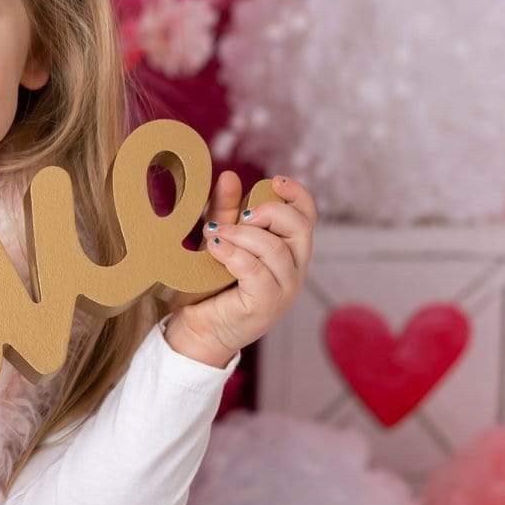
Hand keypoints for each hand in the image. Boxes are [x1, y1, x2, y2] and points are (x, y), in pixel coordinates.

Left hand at [165, 171, 316, 367]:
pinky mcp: (267, 305)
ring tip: (215, 235)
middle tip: (242, 215)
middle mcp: (294, 270)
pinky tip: (215, 249)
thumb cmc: (210, 285)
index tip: (274, 180)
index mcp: (289, 251)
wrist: (196, 327)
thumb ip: (226, 211)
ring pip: (276, 249)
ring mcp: (284, 290)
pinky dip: (234, 255)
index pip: (308, 217)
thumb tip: (230, 177)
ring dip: (242, 235)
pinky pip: (257, 272)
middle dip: (271, 212)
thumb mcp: (220, 239)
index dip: (297, 195)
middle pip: (300, 228)